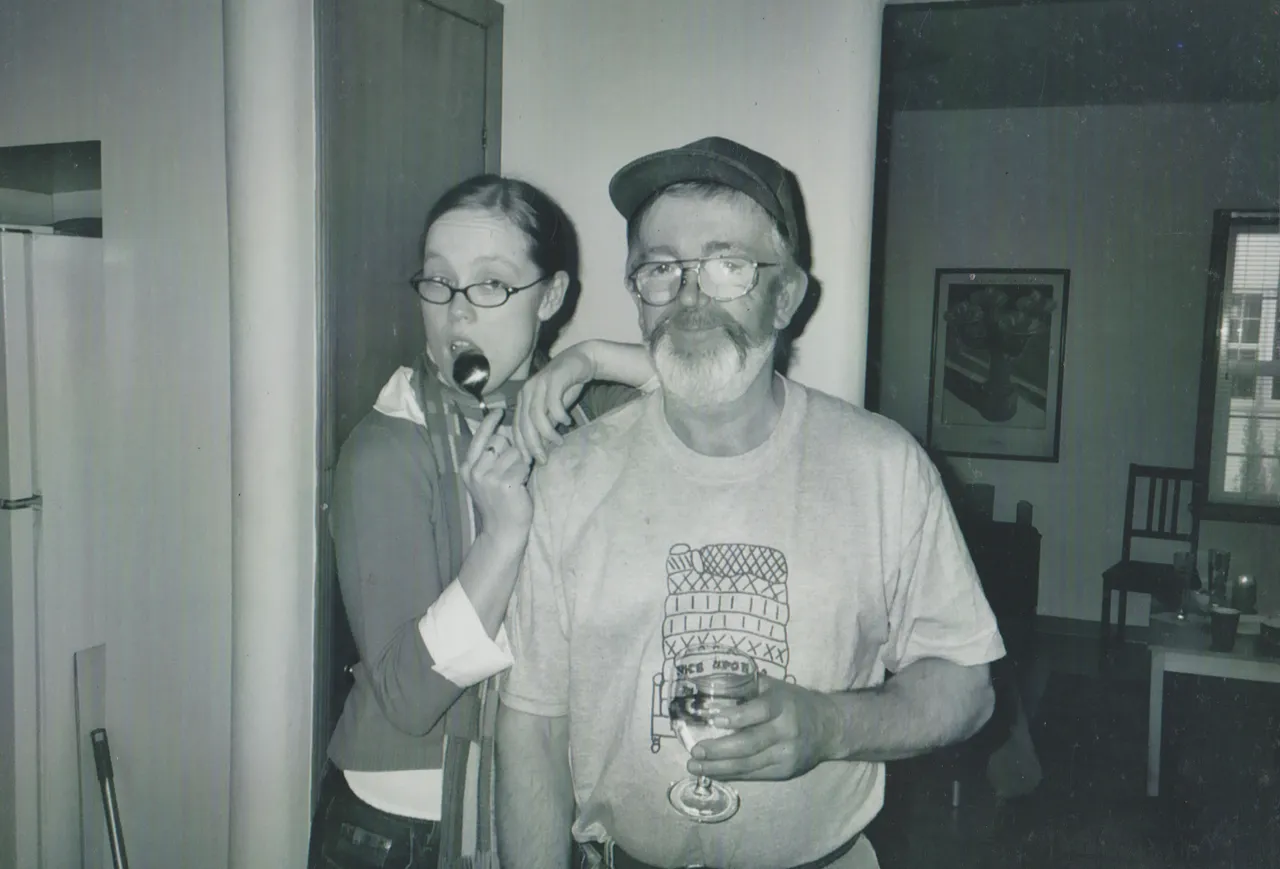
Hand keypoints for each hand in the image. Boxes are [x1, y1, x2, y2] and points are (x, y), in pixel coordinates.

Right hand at [460, 410, 533, 537]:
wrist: (502, 530)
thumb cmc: (498, 502)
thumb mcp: (485, 478)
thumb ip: (489, 456)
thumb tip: (503, 431)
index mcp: (468, 467)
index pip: (480, 436)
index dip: (490, 422)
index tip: (499, 411)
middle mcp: (475, 470)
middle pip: (500, 440)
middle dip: (511, 449)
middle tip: (512, 468)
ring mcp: (489, 477)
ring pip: (515, 451)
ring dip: (521, 462)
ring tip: (517, 479)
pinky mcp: (506, 484)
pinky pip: (523, 464)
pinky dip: (526, 472)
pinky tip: (521, 484)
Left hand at [514, 346, 593, 463]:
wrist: (581, 360)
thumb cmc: (566, 386)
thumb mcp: (554, 410)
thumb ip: (546, 425)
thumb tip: (541, 448)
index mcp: (523, 399)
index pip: (517, 426)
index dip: (521, 445)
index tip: (529, 461)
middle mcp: (527, 391)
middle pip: (524, 423)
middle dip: (533, 445)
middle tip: (543, 459)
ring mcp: (539, 384)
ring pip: (536, 415)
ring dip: (547, 432)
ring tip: (559, 441)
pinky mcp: (553, 379)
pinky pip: (553, 403)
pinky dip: (560, 415)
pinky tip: (568, 421)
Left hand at [687, 676, 836, 781]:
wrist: (828, 727)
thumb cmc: (793, 702)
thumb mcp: (775, 687)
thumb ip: (747, 686)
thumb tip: (710, 685)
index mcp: (783, 704)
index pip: (759, 711)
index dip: (737, 716)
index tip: (714, 719)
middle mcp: (786, 731)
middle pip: (750, 744)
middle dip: (719, 750)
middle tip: (695, 751)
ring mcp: (786, 754)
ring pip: (748, 765)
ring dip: (718, 767)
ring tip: (694, 767)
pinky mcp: (785, 771)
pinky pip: (754, 775)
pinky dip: (731, 775)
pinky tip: (713, 773)